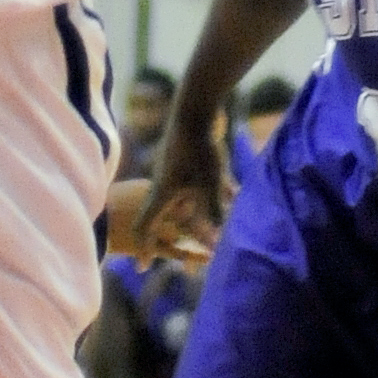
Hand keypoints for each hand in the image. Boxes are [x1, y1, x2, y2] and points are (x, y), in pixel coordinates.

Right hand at [136, 117, 226, 263]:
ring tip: (218, 227)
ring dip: (202, 215)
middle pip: (169, 218)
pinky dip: (215, 192)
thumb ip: (212, 212)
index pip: (145, 228)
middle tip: (198, 255)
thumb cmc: (198, 149)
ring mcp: (175, 172)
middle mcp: (165, 186)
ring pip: (188, 201)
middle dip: (184, 237)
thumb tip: (217, 241)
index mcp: (162, 195)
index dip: (144, 249)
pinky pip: (200, 184)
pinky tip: (235, 195)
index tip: (142, 267)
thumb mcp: (207, 184)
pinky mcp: (187, 160)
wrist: (194, 109)